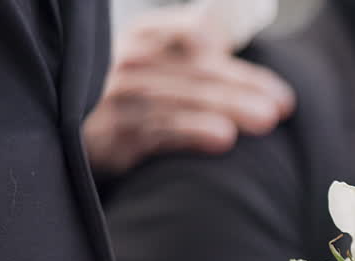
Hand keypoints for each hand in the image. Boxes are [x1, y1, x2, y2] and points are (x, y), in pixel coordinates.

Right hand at [83, 3, 294, 176]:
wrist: (72, 132)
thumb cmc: (130, 93)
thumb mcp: (157, 60)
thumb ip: (193, 45)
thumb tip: (233, 27)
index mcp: (146, 35)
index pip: (197, 34)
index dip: (239, 62)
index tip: (277, 90)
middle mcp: (131, 60)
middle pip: (199, 71)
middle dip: (245, 88)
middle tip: (282, 107)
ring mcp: (119, 96)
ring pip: (184, 100)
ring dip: (229, 108)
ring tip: (265, 120)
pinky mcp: (111, 135)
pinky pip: (159, 131)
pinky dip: (193, 132)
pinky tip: (223, 139)